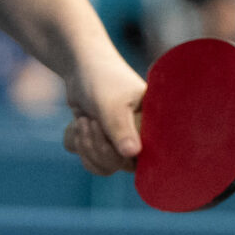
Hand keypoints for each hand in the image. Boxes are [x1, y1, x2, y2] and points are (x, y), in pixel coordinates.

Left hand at [59, 52, 145, 176]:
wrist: (81, 67)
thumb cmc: (102, 79)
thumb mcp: (111, 104)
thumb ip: (120, 129)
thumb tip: (132, 154)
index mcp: (154, 127)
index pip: (148, 158)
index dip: (122, 152)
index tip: (107, 129)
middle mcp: (142, 138)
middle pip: (122, 165)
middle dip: (98, 146)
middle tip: (90, 121)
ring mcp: (122, 143)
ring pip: (105, 167)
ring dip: (87, 146)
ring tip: (84, 121)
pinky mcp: (105, 145)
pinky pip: (91, 162)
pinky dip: (79, 145)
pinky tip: (80, 124)